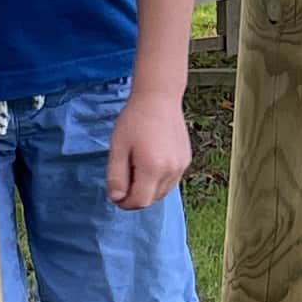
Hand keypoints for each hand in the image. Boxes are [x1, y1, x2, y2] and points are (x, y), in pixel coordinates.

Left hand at [103, 86, 190, 210]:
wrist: (159, 98)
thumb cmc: (135, 119)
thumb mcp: (118, 147)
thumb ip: (116, 176)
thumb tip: (117, 197)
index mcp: (152, 168)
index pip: (139, 201)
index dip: (125, 203)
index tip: (116, 194)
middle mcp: (171, 170)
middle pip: (152, 199)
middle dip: (136, 197)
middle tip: (124, 180)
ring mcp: (181, 166)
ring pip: (162, 192)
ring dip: (148, 189)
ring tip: (137, 168)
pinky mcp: (186, 160)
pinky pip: (171, 181)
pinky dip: (159, 180)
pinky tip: (150, 163)